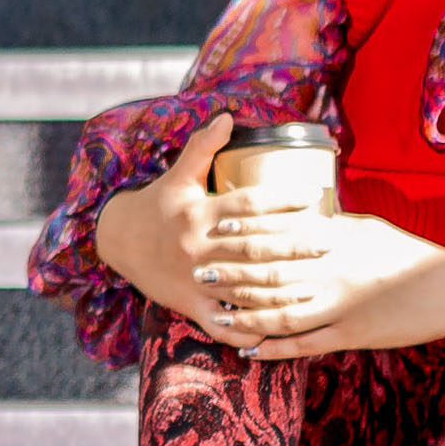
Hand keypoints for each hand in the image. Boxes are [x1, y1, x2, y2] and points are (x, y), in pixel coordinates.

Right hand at [101, 118, 361, 346]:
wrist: (117, 241)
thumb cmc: (157, 205)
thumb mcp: (177, 175)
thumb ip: (202, 147)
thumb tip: (228, 116)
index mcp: (199, 213)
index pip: (247, 205)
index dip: (282, 200)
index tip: (312, 198)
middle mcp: (197, 246)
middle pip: (254, 247)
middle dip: (295, 246)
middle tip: (327, 242)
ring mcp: (194, 279)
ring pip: (244, 287)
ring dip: (281, 288)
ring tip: (315, 283)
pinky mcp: (189, 305)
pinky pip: (222, 323)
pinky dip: (247, 328)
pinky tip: (275, 326)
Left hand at [230, 220, 444, 358]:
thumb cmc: (405, 254)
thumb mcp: (366, 229)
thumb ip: (330, 223)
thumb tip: (298, 211)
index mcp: (338, 238)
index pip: (283, 230)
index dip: (247, 229)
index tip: (217, 226)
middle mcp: (334, 271)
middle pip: (273, 272)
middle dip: (234, 272)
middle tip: (201, 271)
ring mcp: (342, 305)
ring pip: (282, 311)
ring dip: (245, 314)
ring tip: (215, 314)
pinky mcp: (351, 334)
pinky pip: (305, 344)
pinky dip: (275, 348)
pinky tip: (249, 349)